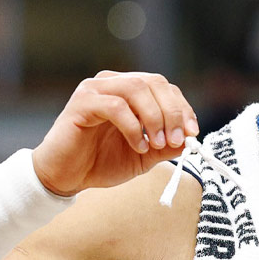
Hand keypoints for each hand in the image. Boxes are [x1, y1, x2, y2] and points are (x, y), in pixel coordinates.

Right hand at [32, 71, 199, 196]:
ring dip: (154, 117)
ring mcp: (95, 90)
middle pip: (153, 82)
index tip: (192, 132)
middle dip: (172, 112)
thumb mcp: (143, 155)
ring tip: (157, 143)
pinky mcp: (82, 103)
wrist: (66, 177)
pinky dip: (132, 126)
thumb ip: (165, 145)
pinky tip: (137, 145)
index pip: (163, 87)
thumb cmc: (101, 162)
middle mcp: (112, 83)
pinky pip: (115, 106)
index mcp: (128, 91)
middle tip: (177, 139)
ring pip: (136, 89)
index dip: (181, 107)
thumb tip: (190, 139)